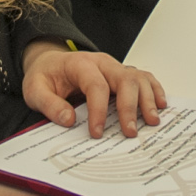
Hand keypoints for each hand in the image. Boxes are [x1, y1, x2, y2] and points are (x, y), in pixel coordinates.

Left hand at [22, 40, 165, 137]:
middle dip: (129, 107)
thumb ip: (48, 104)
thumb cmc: (45, 76)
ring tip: (152, 121)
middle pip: (124, 79)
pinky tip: (161, 104)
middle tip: (130, 132)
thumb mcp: (34, 89)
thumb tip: (69, 119)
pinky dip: (155, 90)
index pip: (96, 85)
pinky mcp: (121, 74)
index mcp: (80, 64)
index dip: (98, 110)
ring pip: (138, 77)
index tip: (96, 132)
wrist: (50, 62)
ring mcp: (115, 67)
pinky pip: (144, 77)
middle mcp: (102, 63)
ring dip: (148, 99)